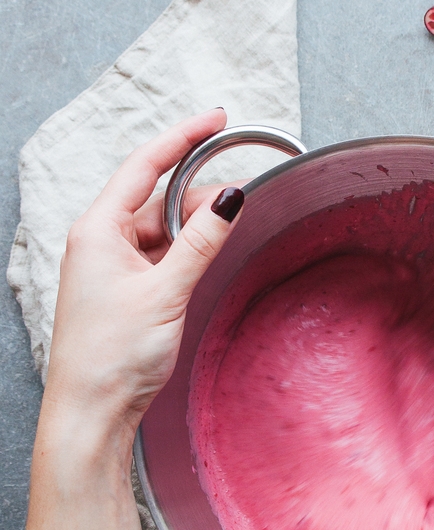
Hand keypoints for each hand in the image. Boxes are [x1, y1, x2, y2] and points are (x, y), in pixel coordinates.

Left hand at [46, 107, 238, 425]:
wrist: (91, 411)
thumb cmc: (113, 355)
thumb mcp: (166, 291)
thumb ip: (201, 241)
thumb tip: (231, 196)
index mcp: (96, 230)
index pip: (144, 166)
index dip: (182, 137)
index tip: (216, 118)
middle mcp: (100, 240)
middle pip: (158, 195)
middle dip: (201, 190)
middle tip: (246, 190)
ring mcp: (111, 264)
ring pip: (163, 226)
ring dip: (197, 224)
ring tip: (234, 226)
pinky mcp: (125, 287)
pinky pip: (162, 252)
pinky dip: (188, 248)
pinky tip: (210, 253)